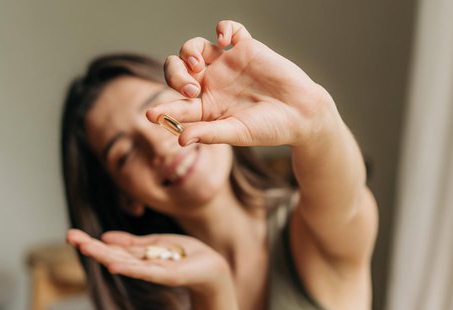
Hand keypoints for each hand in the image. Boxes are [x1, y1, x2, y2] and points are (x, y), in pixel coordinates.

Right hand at [67, 229, 231, 295]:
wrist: (212, 267)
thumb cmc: (186, 255)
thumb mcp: (156, 243)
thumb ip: (132, 243)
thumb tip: (105, 237)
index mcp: (138, 255)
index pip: (110, 248)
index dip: (91, 241)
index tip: (71, 234)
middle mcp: (141, 264)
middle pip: (111, 254)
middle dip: (91, 246)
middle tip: (69, 236)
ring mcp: (152, 271)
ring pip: (124, 262)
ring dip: (103, 254)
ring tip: (85, 247)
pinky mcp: (166, 275)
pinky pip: (144, 271)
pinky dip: (129, 268)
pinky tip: (113, 264)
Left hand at [146, 20, 340, 147]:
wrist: (302, 114)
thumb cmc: (270, 128)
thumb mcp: (237, 133)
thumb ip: (209, 134)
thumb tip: (180, 139)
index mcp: (206, 107)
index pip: (176, 105)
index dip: (162, 109)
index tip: (150, 115)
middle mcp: (211, 83)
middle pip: (178, 70)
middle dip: (175, 76)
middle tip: (190, 89)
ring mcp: (227, 64)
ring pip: (194, 48)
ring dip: (188, 52)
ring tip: (198, 65)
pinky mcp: (246, 48)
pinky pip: (229, 29)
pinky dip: (223, 27)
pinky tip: (225, 39)